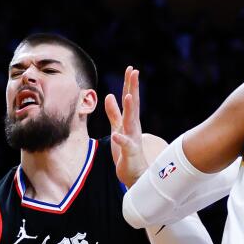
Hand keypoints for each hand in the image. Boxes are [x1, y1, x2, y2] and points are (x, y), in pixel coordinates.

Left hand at [105, 66, 148, 187]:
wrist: (134, 175)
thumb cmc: (126, 152)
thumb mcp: (117, 128)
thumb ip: (113, 113)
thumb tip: (108, 95)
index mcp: (130, 121)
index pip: (130, 100)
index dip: (129, 84)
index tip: (131, 68)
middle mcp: (133, 127)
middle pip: (133, 105)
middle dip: (133, 88)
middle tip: (134, 72)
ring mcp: (133, 139)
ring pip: (132, 122)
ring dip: (130, 109)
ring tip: (129, 96)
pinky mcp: (130, 153)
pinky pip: (126, 145)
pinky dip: (122, 140)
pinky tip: (117, 135)